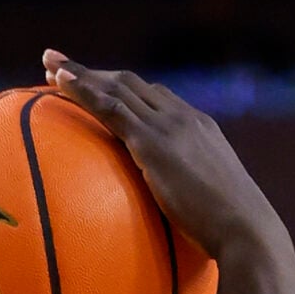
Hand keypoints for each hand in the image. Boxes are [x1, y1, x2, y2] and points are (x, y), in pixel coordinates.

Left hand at [44, 51, 286, 269]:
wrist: (245, 228)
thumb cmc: (229, 230)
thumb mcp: (206, 202)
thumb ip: (186, 194)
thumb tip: (172, 215)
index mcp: (199, 127)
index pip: (154, 97)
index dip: (120, 88)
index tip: (96, 85)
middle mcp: (184, 117)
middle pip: (131, 84)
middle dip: (94, 73)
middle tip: (57, 65)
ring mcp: (169, 126)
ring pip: (117, 87)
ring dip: (81, 73)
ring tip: (49, 63)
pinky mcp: (153, 142)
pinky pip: (110, 108)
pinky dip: (82, 90)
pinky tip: (57, 82)